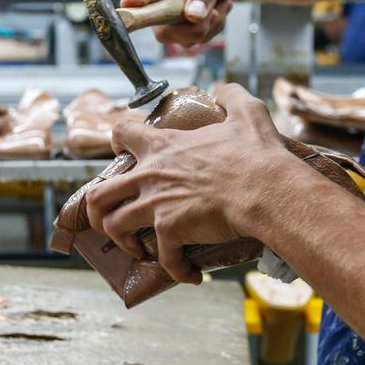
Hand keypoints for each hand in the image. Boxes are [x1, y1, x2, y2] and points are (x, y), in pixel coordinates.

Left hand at [85, 84, 298, 282]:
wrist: (266, 190)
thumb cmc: (257, 154)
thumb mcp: (247, 112)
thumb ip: (232, 96)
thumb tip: (224, 89)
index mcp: (163, 146)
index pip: (121, 133)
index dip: (116, 142)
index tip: (120, 153)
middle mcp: (151, 175)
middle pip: (99, 193)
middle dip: (98, 211)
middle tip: (113, 219)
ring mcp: (156, 204)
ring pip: (113, 226)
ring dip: (124, 243)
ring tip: (139, 250)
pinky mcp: (170, 230)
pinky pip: (163, 258)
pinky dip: (175, 270)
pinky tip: (190, 275)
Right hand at [121, 0, 243, 47]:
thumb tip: (193, 16)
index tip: (129, 4)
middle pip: (161, 24)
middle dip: (193, 24)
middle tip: (216, 8)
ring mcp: (163, 14)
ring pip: (181, 37)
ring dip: (207, 25)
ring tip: (218, 3)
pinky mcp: (175, 29)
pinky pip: (193, 41)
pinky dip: (211, 30)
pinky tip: (214, 12)